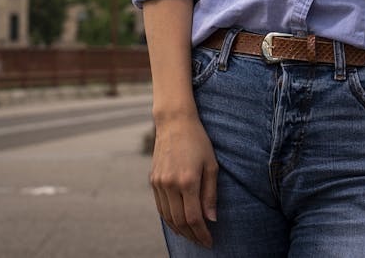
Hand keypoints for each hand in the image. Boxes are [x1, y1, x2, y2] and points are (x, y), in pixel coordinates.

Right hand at [151, 111, 218, 247]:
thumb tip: (211, 219)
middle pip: (179, 222)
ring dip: (180, 231)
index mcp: (187, 181)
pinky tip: (178, 224)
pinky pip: (160, 208)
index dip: (202, 233)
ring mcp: (159, 183)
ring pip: (168, 217)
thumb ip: (210, 194)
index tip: (210, 242)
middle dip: (192, 236)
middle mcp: (170, 185)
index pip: (194, 218)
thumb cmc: (198, 141)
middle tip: (203, 242)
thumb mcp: (211, 165)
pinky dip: (169, 220)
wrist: (174, 122)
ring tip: (192, 236)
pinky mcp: (153, 181)